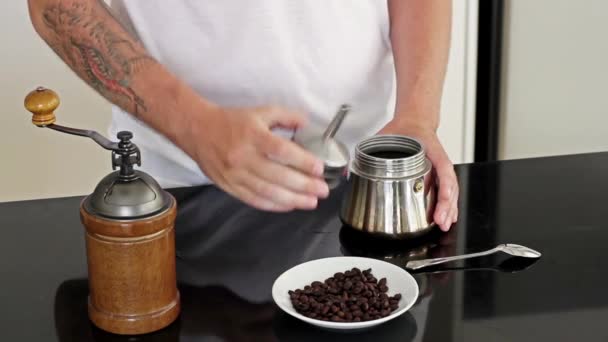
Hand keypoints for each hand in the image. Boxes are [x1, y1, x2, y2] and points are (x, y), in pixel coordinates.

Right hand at [189, 105, 328, 211]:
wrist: (197, 130)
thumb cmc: (231, 122)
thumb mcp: (260, 112)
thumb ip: (285, 116)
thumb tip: (307, 122)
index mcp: (253, 135)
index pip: (281, 151)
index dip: (302, 161)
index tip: (319, 168)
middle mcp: (243, 156)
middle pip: (278, 175)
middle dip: (304, 186)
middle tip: (322, 190)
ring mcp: (235, 174)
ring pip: (268, 192)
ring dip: (293, 199)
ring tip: (311, 202)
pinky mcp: (229, 186)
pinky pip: (254, 200)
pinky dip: (274, 205)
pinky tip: (289, 205)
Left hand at [378, 119, 457, 230]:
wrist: (414, 122)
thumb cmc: (403, 131)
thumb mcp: (384, 138)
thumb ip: (367, 154)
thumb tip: (348, 171)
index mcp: (430, 150)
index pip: (443, 169)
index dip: (444, 187)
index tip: (442, 200)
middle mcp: (439, 161)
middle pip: (450, 185)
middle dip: (446, 205)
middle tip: (440, 221)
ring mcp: (440, 169)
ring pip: (451, 190)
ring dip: (449, 209)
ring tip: (443, 224)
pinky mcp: (438, 175)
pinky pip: (448, 191)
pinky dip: (448, 205)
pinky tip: (447, 218)